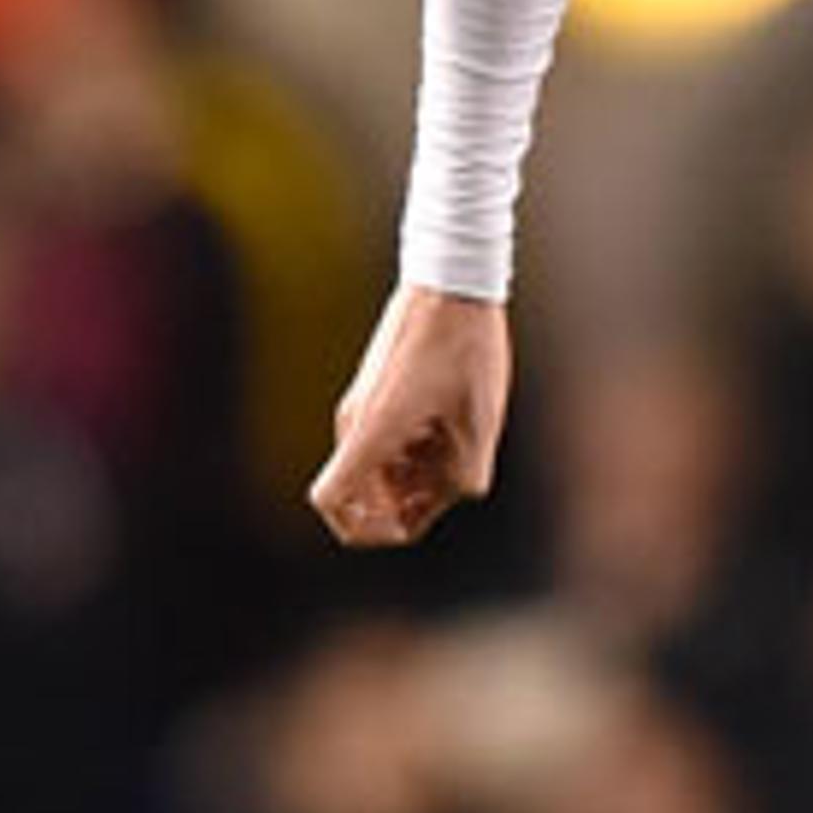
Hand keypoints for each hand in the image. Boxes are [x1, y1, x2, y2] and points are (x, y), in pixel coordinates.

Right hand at [307, 285, 514, 546]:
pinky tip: (452, 435)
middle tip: (448, 488)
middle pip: (360, 495)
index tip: (406, 524)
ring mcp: (363, 408)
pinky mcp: (377, 395)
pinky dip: (414, 454)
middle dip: (404, 506)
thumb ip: (468, 473)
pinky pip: (385, 443)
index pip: (330, 500)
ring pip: (377, 470)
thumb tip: (455, 496)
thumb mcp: (481, 420)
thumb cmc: (465, 347)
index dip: (363, 529)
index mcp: (373, 431)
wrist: (450, 283)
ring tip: (458, 454)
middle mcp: (356, 422)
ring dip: (413, 479)